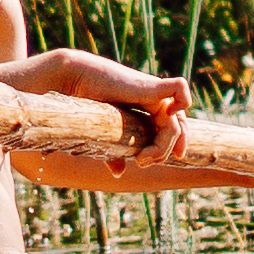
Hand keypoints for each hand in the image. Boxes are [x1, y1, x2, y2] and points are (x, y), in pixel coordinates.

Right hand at [17, 50, 189, 147]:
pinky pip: (179, 88)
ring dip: (164, 145)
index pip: (171, 129)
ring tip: (142, 158)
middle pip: (177, 129)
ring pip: (178, 122)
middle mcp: (153, 100)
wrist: (71, 80)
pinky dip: (182, 102)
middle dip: (164, 150)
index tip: (145, 162)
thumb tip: (118, 173)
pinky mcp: (151, 85)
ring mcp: (154, 93)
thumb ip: (114, 151)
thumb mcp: (103, 133)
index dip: (169, 147)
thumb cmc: (81, 103)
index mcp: (145, 109)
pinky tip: (166, 115)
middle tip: (142, 161)